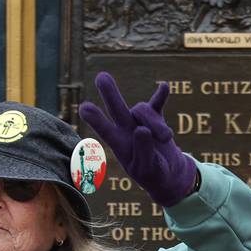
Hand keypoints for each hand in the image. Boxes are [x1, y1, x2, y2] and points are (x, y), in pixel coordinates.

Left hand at [79, 72, 196, 206]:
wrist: (167, 173)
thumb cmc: (152, 174)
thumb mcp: (147, 168)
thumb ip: (144, 151)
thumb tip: (142, 129)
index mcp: (119, 144)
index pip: (105, 130)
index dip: (96, 120)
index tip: (83, 107)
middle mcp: (125, 129)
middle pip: (116, 109)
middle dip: (110, 93)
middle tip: (101, 76)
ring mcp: (140, 122)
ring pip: (144, 111)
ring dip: (157, 124)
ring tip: (166, 138)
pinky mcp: (156, 118)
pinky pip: (157, 104)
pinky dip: (161, 96)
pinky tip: (165, 87)